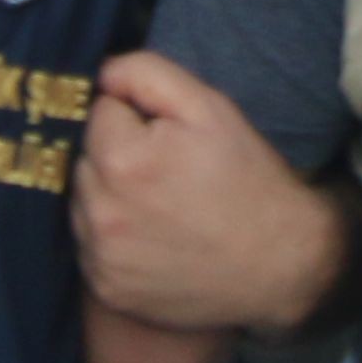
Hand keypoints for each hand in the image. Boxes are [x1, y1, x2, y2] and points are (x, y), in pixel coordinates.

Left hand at [76, 49, 355, 336]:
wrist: (279, 263)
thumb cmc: (248, 178)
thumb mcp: (211, 108)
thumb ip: (148, 74)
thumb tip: (102, 74)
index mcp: (122, 159)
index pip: (100, 112)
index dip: (136, 117)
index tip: (169, 136)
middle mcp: (100, 211)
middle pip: (85, 158)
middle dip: (116, 155)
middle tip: (166, 169)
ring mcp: (100, 256)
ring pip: (82, 203)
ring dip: (108, 196)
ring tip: (160, 204)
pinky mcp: (105, 288)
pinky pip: (90, 247)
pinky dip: (112, 238)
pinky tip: (153, 237)